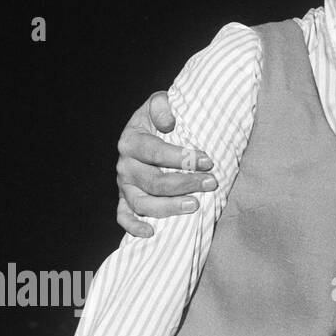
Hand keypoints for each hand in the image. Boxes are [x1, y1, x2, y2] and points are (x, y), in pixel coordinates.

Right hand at [115, 91, 214, 237]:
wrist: (149, 129)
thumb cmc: (160, 117)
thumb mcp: (159, 102)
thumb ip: (161, 106)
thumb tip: (168, 122)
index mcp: (131, 141)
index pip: (155, 152)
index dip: (182, 158)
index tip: (208, 161)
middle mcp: (124, 165)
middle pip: (153, 181)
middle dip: (185, 184)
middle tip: (211, 183)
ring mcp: (124, 184)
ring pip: (142, 203)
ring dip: (169, 207)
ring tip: (195, 206)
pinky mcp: (125, 198)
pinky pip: (124, 216)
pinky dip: (134, 227)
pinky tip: (152, 232)